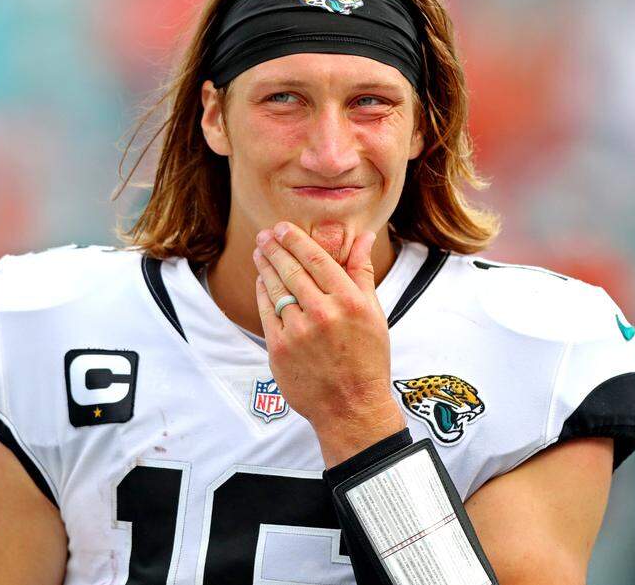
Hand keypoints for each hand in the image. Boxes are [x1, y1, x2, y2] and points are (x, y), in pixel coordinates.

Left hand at [252, 221, 405, 465]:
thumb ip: (362, 273)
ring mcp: (298, 332)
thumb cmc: (367, 359)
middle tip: (264, 234)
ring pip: (276, 289)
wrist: (351, 407)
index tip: (282, 227)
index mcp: (350, 302)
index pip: (316, 259)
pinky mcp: (279, 349)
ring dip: (265, 266)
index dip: (295, 239)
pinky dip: (262, 293)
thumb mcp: (374, 314)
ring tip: (260, 252)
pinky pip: (266, 312)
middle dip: (274, 247)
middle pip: (291, 270)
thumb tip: (364, 236)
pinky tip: (262, 281)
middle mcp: (323, 314)